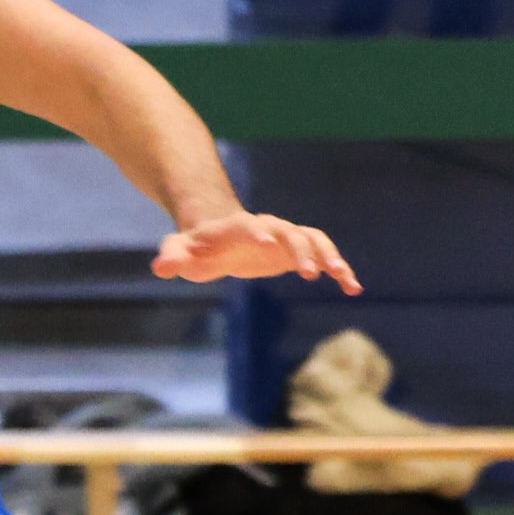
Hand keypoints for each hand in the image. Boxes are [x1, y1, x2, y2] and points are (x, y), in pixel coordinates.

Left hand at [153, 209, 358, 291]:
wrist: (216, 240)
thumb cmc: (195, 247)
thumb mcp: (179, 252)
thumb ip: (172, 257)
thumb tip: (161, 268)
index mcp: (235, 226)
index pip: (248, 225)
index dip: (257, 232)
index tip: (268, 245)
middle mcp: (266, 228)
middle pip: (288, 232)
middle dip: (299, 250)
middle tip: (308, 274)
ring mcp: (285, 238)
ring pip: (313, 240)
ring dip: (328, 257)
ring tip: (343, 278)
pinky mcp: (298, 252)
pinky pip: (324, 256)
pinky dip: (339, 269)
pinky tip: (353, 288)